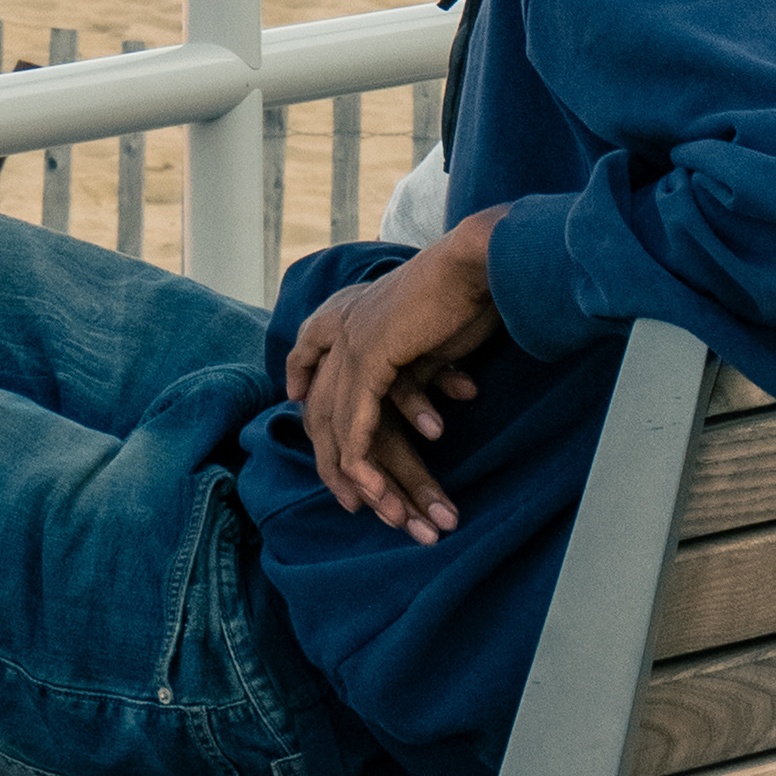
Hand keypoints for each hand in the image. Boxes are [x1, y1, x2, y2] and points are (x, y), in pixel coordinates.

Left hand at [282, 213, 505, 536]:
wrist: (478, 264)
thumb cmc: (466, 291)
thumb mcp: (426, 331)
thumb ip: (411, 359)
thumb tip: (420, 383)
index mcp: (351, 307)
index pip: (310, 347)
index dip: (301, 369)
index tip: (296, 394)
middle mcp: (341, 324)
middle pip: (320, 404)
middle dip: (330, 457)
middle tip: (349, 498)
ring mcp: (351, 342)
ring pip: (336, 424)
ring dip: (356, 475)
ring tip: (378, 511)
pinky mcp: (368, 358)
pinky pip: (356, 424)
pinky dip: (363, 461)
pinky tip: (374, 490)